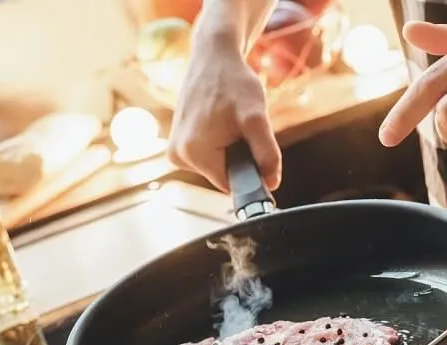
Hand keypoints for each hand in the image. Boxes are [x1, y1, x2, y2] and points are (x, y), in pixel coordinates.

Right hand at [168, 30, 280, 192]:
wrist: (214, 57)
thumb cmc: (234, 83)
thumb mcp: (257, 118)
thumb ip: (267, 153)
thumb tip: (272, 182)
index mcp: (194, 153)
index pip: (233, 185)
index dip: (251, 171)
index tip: (255, 147)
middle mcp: (178, 156)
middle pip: (224, 176)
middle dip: (240, 157)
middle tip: (241, 129)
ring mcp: (175, 151)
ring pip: (218, 167)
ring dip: (230, 150)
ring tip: (229, 122)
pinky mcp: (177, 144)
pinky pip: (208, 157)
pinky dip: (220, 145)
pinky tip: (219, 122)